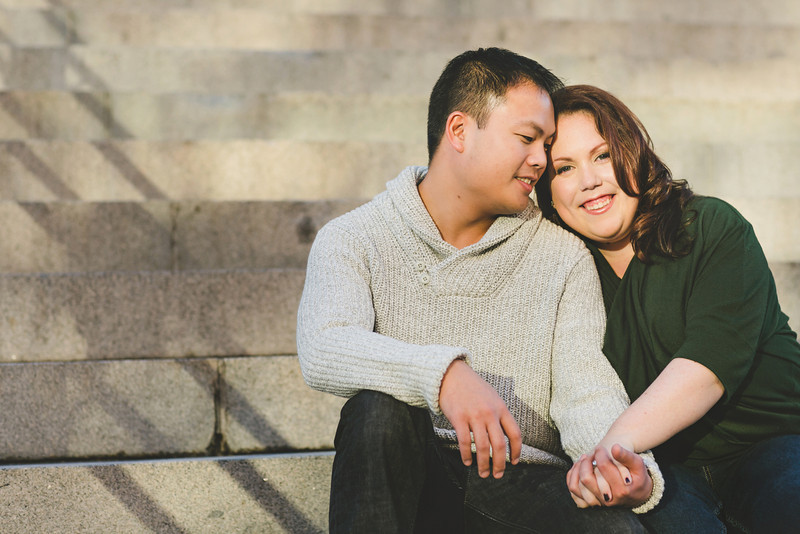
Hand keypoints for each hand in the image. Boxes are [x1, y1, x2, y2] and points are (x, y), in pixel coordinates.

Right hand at [439, 359, 520, 478]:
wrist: (451, 374)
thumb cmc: (472, 387)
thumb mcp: (492, 397)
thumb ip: (499, 414)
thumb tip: (506, 436)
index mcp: (501, 408)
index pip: (514, 434)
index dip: (516, 451)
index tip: (514, 462)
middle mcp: (489, 413)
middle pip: (498, 445)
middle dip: (500, 464)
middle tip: (497, 475)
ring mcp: (474, 416)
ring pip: (481, 447)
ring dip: (483, 464)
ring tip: (483, 473)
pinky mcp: (458, 418)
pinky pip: (464, 442)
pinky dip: (466, 455)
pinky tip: (467, 462)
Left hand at [566, 444, 652, 507]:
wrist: (638, 493)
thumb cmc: (638, 476)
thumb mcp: (638, 465)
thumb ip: (627, 456)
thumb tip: (614, 447)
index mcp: (621, 489)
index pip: (603, 467)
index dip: (600, 454)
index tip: (601, 448)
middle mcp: (608, 499)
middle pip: (587, 478)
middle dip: (586, 462)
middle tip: (591, 455)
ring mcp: (599, 502)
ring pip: (577, 487)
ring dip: (578, 469)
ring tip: (584, 460)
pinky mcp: (592, 502)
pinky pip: (574, 492)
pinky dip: (573, 478)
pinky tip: (580, 468)